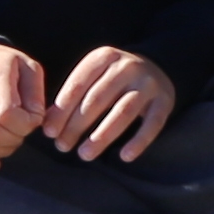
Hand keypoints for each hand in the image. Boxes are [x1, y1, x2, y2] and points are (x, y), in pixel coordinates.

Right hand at [0, 40, 50, 170]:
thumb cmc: (7, 67)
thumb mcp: (29, 68)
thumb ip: (36, 95)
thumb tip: (36, 121)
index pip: (7, 114)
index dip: (25, 125)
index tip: (33, 120)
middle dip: (14, 140)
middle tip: (21, 133)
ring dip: (0, 151)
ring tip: (10, 141)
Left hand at [45, 44, 179, 165]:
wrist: (156, 66)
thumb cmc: (112, 79)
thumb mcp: (92, 77)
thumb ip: (71, 97)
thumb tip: (48, 126)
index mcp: (105, 57)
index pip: (79, 84)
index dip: (62, 110)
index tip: (49, 132)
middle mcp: (128, 66)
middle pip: (98, 99)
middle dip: (76, 125)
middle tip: (62, 147)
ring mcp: (148, 83)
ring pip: (123, 112)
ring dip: (102, 136)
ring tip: (84, 154)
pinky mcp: (165, 100)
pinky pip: (152, 123)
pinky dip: (139, 141)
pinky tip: (124, 156)